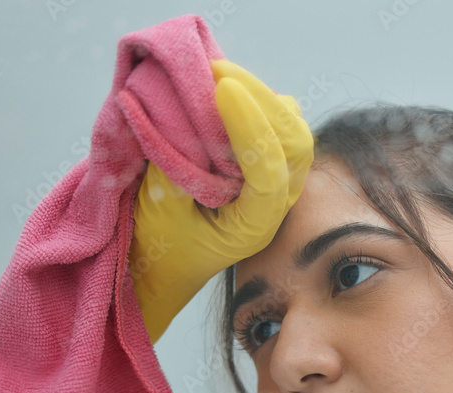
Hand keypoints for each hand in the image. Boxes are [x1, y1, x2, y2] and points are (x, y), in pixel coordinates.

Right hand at [128, 58, 313, 343]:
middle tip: (216, 72)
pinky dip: (253, 98)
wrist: (161, 260)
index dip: (251, 127)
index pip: (269, 171)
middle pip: (293, 141)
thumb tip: (183, 126)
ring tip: (216, 73)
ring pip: (290, 125)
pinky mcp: (264, 158)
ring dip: (259, 94)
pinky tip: (220, 86)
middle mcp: (277, 201)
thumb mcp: (158, 214)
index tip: (222, 90)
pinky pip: (275, 118)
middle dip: (260, 100)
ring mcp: (276, 176)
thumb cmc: (159, 245)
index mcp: (256, 225)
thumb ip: (174, 177)